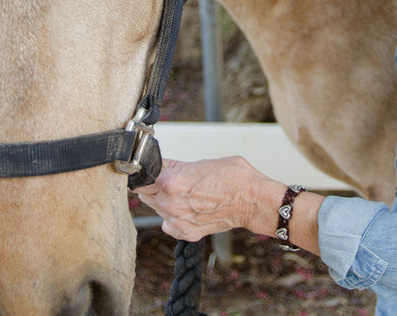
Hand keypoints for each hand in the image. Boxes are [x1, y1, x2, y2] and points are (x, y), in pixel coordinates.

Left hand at [134, 157, 270, 241]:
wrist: (254, 201)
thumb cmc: (233, 177)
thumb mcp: (201, 163)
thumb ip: (176, 166)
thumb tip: (160, 165)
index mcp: (171, 181)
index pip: (143, 177)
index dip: (147, 172)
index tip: (152, 170)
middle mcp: (170, 203)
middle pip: (146, 194)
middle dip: (154, 187)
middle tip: (171, 181)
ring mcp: (177, 220)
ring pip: (157, 209)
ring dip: (165, 202)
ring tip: (186, 194)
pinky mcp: (187, 233)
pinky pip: (168, 224)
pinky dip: (174, 218)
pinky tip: (188, 208)